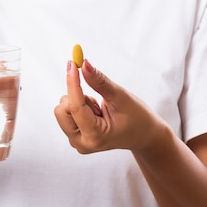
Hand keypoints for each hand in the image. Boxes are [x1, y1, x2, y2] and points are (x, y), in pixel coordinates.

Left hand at [54, 59, 170, 153]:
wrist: (143, 136)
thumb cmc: (137, 118)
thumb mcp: (120, 97)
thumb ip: (100, 82)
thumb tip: (84, 65)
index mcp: (94, 137)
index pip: (76, 106)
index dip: (73, 83)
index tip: (72, 64)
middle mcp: (81, 143)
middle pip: (62, 109)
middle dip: (76, 97)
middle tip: (96, 98)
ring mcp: (76, 141)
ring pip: (63, 110)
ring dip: (79, 102)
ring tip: (100, 110)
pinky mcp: (74, 136)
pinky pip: (67, 113)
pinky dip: (79, 107)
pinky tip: (96, 114)